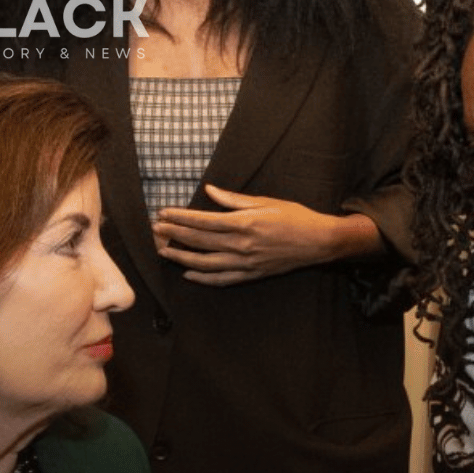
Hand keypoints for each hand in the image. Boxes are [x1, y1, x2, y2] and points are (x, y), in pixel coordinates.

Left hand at [152, 184, 381, 285]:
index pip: (203, 221)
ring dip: (182, 258)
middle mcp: (241, 245)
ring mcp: (245, 263)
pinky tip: (188, 274)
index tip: (163, 213)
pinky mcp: (251, 275)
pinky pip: (221, 280)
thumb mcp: (266, 201)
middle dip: (174, 236)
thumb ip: (234, 200)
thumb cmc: (294, 217)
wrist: (318, 242)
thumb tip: (209, 191)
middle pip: (198, 242)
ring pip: (205, 263)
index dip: (180, 218)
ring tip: (164, 251)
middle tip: (155, 231)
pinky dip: (203, 279)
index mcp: (244, 223)